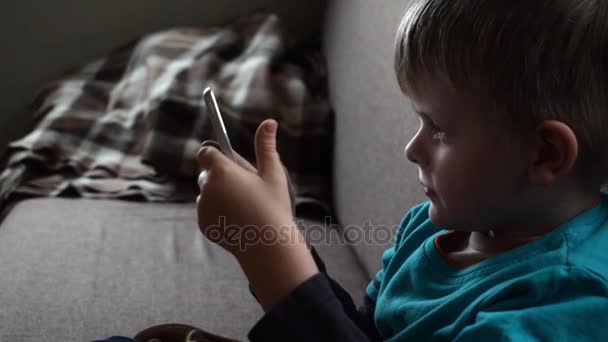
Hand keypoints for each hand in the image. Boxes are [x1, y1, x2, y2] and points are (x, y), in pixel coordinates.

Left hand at [196, 119, 317, 311]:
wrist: (267, 246)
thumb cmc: (273, 206)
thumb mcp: (273, 174)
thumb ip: (266, 146)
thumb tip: (269, 122)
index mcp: (222, 170)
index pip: (206, 151)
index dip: (216, 153)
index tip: (229, 161)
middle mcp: (207, 186)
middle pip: (206, 172)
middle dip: (220, 175)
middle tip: (244, 186)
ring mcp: (202, 206)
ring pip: (206, 192)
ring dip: (218, 194)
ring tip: (243, 204)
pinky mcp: (202, 223)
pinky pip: (207, 211)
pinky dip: (217, 212)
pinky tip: (237, 218)